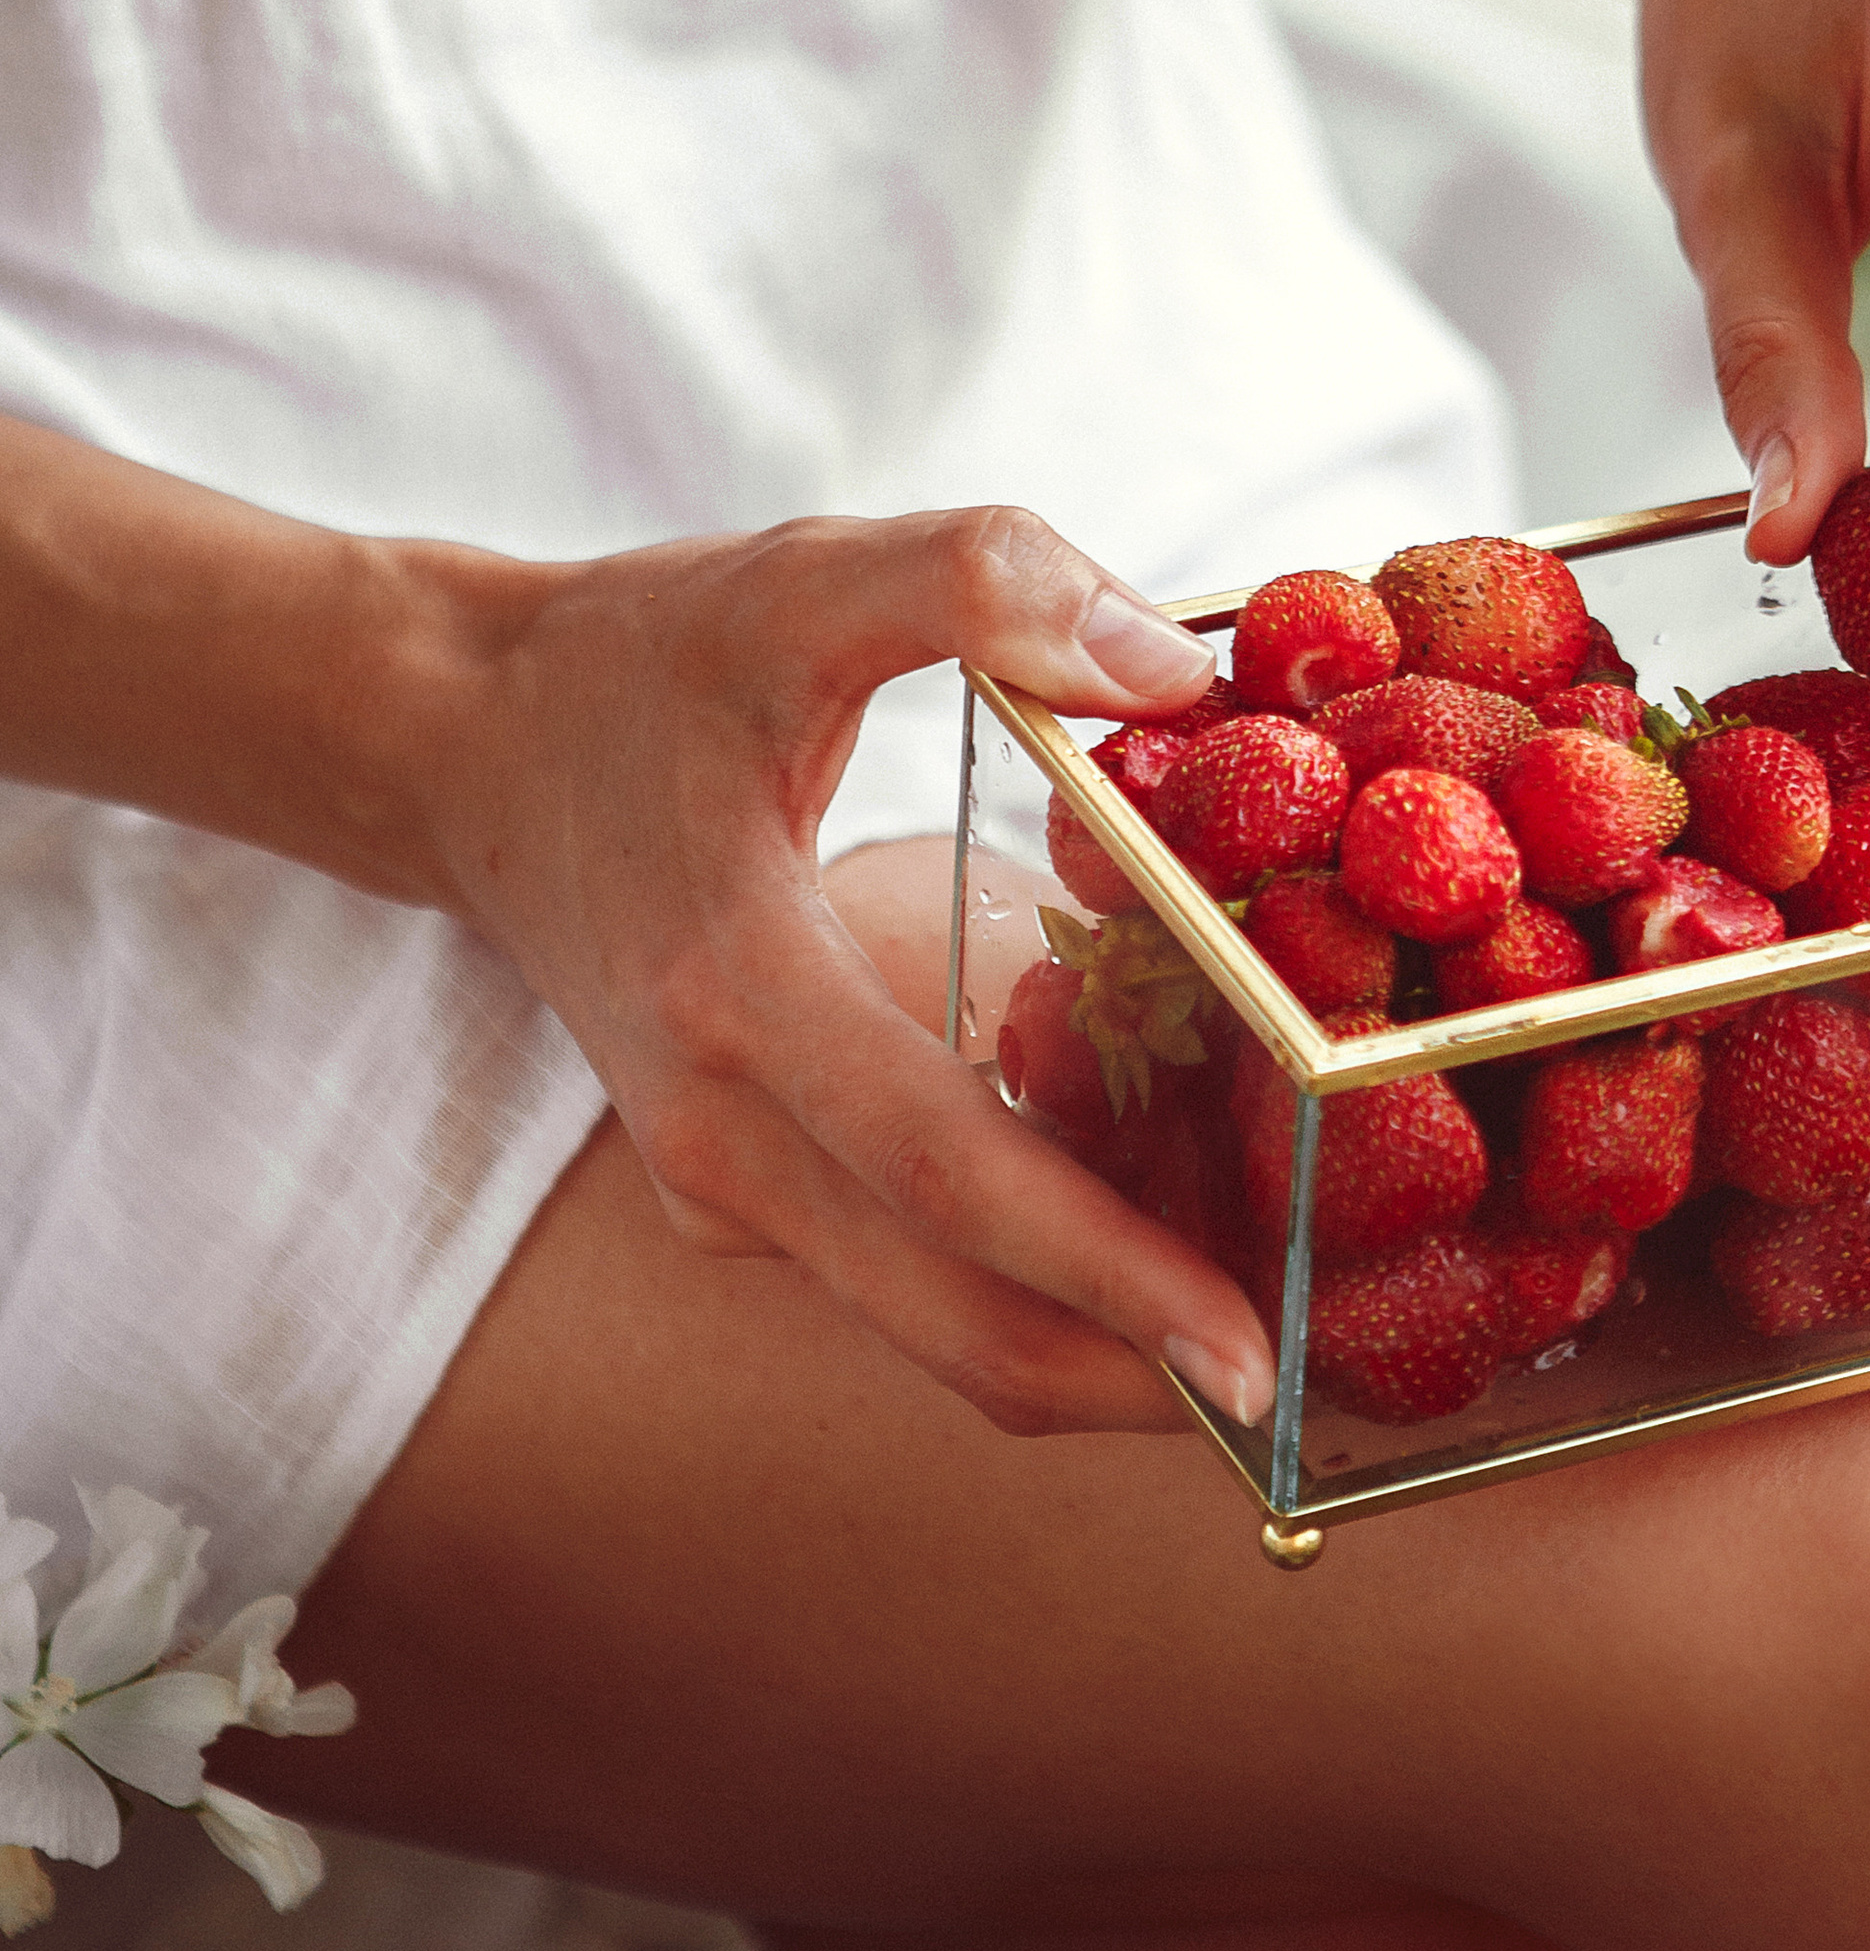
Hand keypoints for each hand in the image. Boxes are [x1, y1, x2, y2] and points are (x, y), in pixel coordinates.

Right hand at [417, 505, 1277, 1437]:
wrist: (467, 745)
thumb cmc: (642, 662)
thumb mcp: (798, 578)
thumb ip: (978, 581)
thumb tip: (1173, 670)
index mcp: (736, 992)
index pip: (949, 1175)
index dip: (1109, 1274)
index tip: (1247, 1356)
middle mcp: (719, 1132)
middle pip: (960, 1319)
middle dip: (1143, 1369)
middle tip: (1321, 1372)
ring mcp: (719, 1183)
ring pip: (943, 1320)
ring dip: (1107, 1326)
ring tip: (1276, 1272)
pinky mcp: (740, 1194)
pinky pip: (911, 1271)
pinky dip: (1039, 1268)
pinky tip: (1159, 1189)